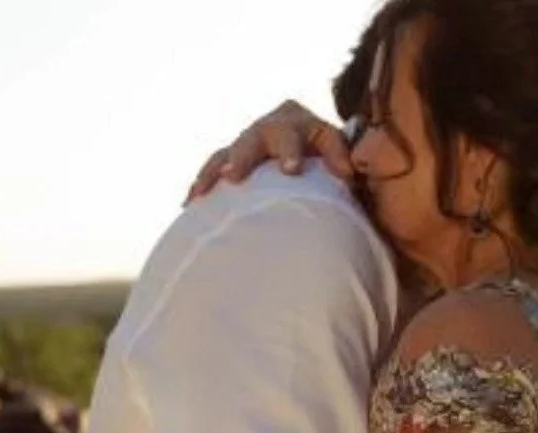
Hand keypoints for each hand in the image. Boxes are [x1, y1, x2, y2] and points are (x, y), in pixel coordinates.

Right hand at [186, 100, 353, 202]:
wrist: (310, 148)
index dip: (290, 151)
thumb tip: (348, 172)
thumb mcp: (340, 152)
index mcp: (296, 122)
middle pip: (252, 140)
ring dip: (212, 173)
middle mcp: (266, 128)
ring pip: (225, 154)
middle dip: (241, 157)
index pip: (293, 135)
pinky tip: (189, 205)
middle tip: (232, 175)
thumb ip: (342, 157)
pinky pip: (212, 171)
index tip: (290, 170)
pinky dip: (201, 185)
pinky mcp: (231, 160)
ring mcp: (245, 143)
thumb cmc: (329, 155)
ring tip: (199, 194)